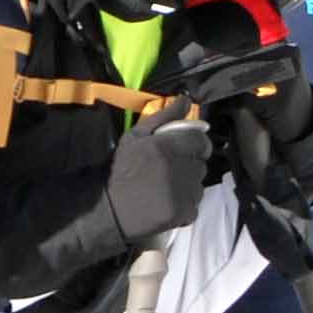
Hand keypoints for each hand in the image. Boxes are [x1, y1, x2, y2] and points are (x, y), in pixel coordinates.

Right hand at [105, 111, 212, 244]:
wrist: (110, 209)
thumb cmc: (121, 170)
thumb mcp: (136, 136)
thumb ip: (164, 116)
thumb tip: (185, 99)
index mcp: (166, 147)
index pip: (201, 141)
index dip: (197, 144)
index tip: (187, 148)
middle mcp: (178, 169)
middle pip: (201, 163)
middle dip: (190, 164)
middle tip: (171, 169)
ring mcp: (183, 194)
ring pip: (199, 184)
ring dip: (188, 184)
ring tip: (167, 187)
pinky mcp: (184, 213)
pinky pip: (195, 204)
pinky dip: (185, 203)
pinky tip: (167, 202)